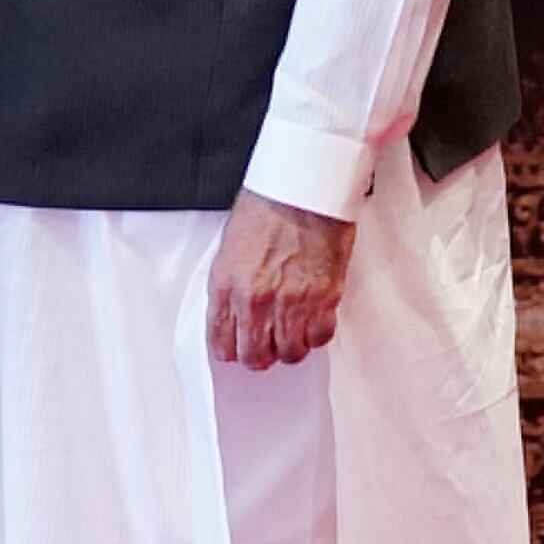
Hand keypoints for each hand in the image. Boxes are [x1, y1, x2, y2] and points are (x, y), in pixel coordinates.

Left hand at [204, 188, 353, 369]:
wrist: (303, 187)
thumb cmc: (269, 205)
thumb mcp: (230, 246)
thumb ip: (230, 286)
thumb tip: (233, 312)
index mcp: (226, 287)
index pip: (221, 343)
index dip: (231, 349)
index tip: (238, 348)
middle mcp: (256, 301)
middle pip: (255, 356)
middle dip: (260, 354)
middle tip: (267, 344)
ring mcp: (290, 303)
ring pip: (289, 353)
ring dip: (290, 345)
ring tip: (292, 330)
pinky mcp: (323, 299)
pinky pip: (319, 337)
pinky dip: (317, 334)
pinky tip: (313, 319)